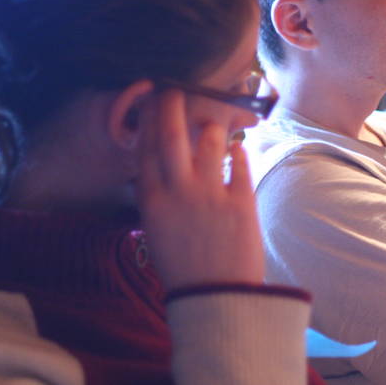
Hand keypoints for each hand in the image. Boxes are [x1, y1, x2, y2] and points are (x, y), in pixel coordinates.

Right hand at [135, 89, 264, 290]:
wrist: (215, 299)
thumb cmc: (181, 266)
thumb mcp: (155, 229)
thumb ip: (156, 194)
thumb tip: (155, 164)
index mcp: (151, 200)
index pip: (144, 147)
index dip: (147, 119)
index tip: (150, 99)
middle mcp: (177, 192)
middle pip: (171, 134)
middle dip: (172, 104)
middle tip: (176, 87)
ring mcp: (209, 195)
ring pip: (209, 140)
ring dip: (212, 127)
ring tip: (214, 126)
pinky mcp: (240, 202)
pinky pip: (240, 163)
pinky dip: (238, 153)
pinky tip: (237, 150)